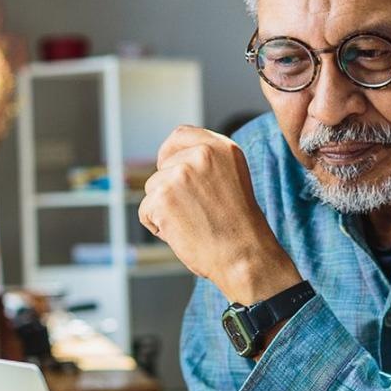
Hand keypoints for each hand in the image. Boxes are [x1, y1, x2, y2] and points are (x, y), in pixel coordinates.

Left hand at [139, 126, 302, 303]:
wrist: (244, 256)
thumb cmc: (239, 228)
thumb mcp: (231, 180)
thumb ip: (206, 165)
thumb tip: (173, 162)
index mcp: (222, 148)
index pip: (181, 135)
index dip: (169, 152)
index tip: (167, 166)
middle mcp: (200, 154)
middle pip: (162, 167)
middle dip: (169, 190)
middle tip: (196, 212)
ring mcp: (180, 174)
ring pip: (152, 190)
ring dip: (164, 209)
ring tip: (193, 223)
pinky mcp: (162, 196)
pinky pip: (146, 211)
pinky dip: (158, 227)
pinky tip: (182, 233)